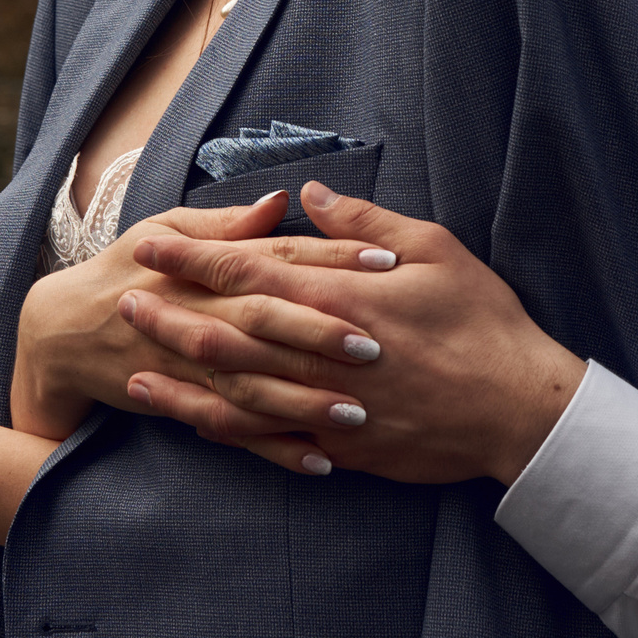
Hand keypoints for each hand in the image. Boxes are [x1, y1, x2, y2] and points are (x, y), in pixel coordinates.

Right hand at [9, 191, 385, 441]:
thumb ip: (228, 223)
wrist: (63, 331)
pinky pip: (234, 429)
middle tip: (375, 344)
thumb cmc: (126, 268)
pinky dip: (274, 448)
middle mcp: (199, 313)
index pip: (276, 256)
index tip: (385, 260)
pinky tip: (319, 461)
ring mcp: (189, 364)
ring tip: (359, 411)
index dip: (330, 257)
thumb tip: (281, 200)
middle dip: (319, 332)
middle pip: (265, 319)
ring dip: (304, 399)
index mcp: (204, 265)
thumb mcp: (166, 229)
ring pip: (253, 382)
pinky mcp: (184, 403)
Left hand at [120, 181, 586, 484]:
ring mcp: (325, 403)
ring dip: (182, 378)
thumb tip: (308, 193)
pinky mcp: (340, 444)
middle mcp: (319, 350)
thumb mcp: (433, 247)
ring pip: (235, 391)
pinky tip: (194, 423)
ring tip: (135, 368)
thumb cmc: (483, 320)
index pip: (246, 267)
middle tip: (119, 303)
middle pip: (226, 329)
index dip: (191, 254)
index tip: (147, 243)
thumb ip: (363, 220)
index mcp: (337, 294)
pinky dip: (227, 431)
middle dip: (169, 315)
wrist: (519, 407)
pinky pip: (269, 439)